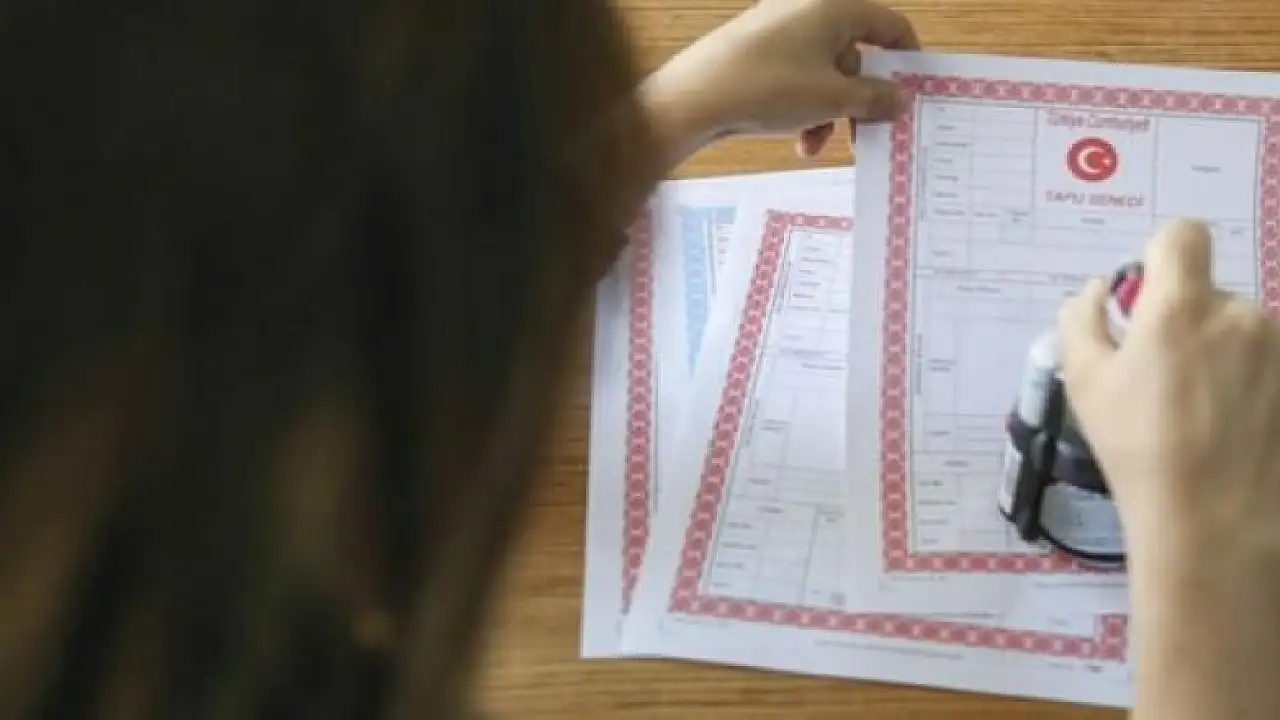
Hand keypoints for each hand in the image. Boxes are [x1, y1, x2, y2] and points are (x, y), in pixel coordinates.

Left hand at [639, 0, 918, 165]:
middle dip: (859, 99)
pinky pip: (796, 78)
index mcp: (835, 7)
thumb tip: (899, 98)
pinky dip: (803, 107)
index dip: (906, 61)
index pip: (890, 26)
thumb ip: (874, 98)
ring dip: (829, 112)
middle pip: (855, 54)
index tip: (910, 95)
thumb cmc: (769, 87)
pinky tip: (796, 140)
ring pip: (824, 73)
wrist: (694, 97)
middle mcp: (809, 9)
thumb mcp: (832, 99)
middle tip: (866, 133)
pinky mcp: (758, 52)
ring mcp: (781, 30)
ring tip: (815, 143)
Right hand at [1057, 220, 1279, 719]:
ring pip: (1244, 332)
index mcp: (1178, 306)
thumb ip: (1081, 321)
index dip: (1162, 255)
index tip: (1149, 296)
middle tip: (1166, 380)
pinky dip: (1252, 385)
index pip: (1182, 235)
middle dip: (1189, 323)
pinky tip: (1235, 428)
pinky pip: (1267, 365)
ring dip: (1225, 355)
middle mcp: (1240, 314)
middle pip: (1211, 295)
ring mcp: (1279, 348)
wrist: (1215, 523)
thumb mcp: (1083, 384)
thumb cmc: (1137, 450)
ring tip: (1203, 414)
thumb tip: (1096, 292)